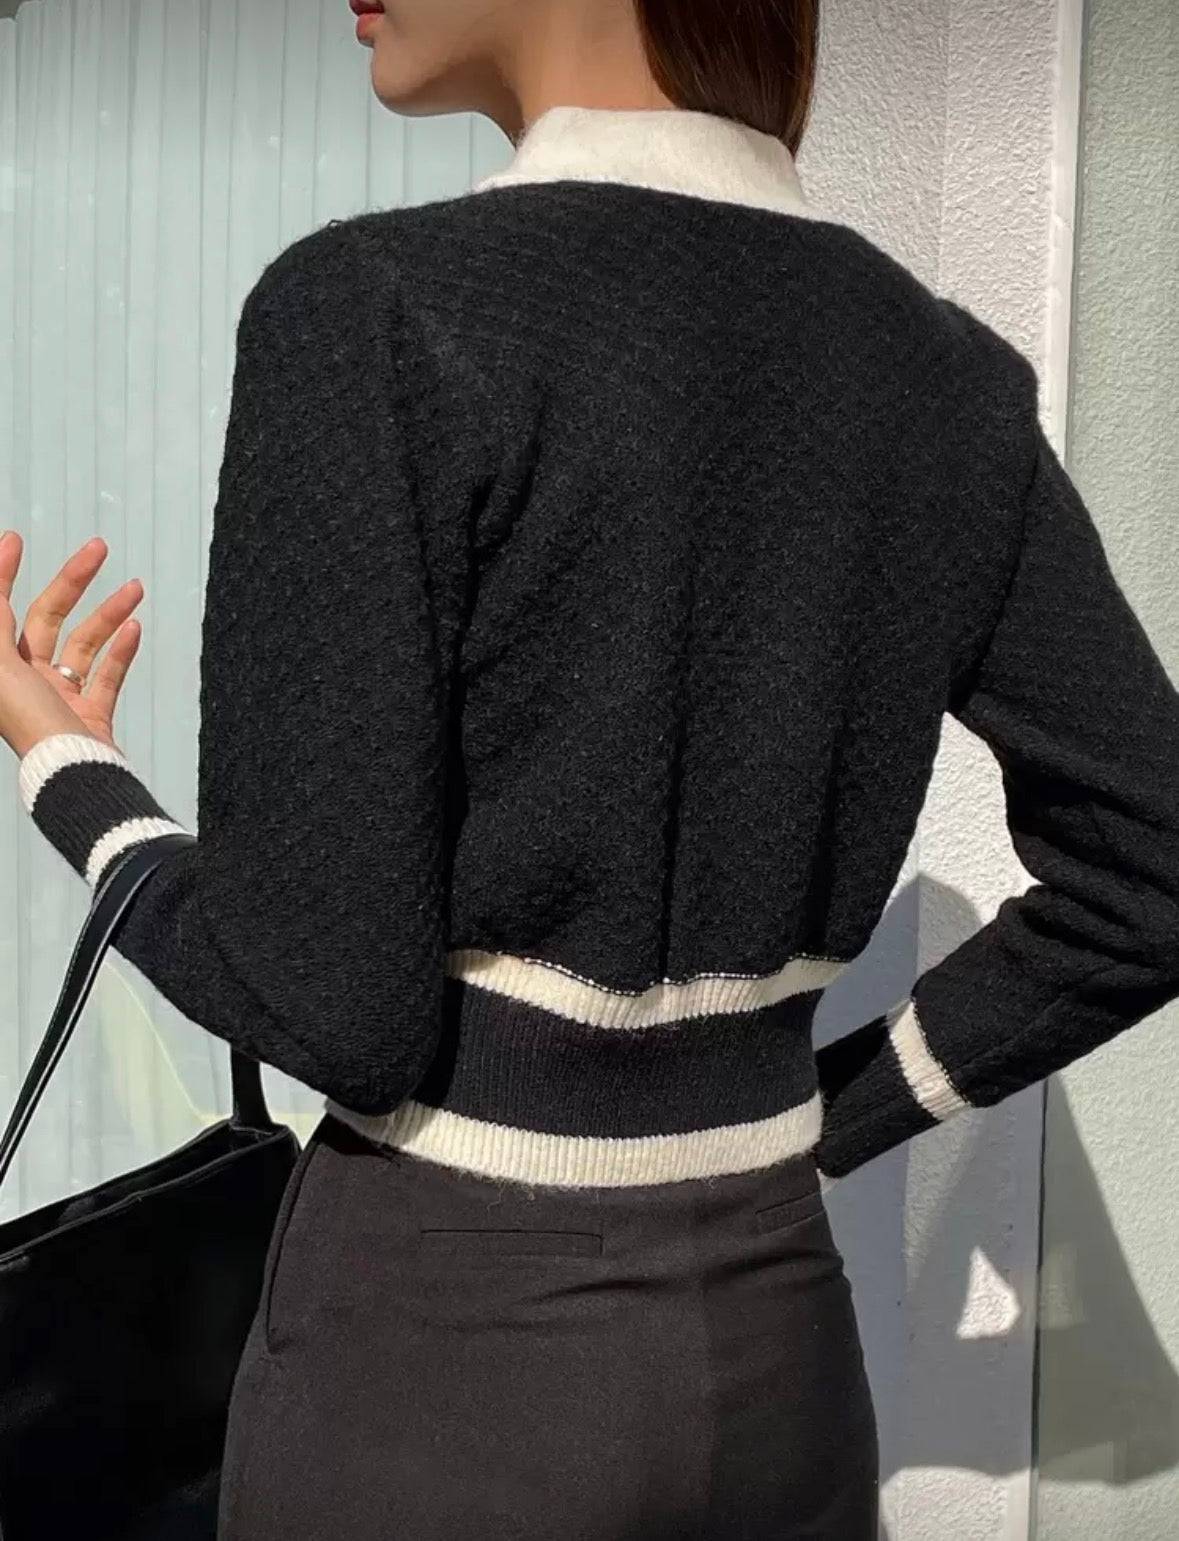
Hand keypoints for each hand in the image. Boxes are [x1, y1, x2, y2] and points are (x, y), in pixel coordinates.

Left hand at [0, 530, 143, 759]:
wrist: (76, 776)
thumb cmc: (33, 729)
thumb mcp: (1, 668)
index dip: (2, 570)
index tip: (15, 540)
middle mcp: (23, 679)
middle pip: (46, 617)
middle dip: (73, 581)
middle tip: (96, 551)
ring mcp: (58, 696)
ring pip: (83, 643)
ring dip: (108, 613)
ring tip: (132, 589)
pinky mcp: (89, 714)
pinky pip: (107, 675)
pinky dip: (121, 651)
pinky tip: (133, 628)